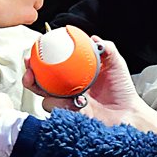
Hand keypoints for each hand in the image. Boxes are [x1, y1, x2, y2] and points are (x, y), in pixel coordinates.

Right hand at [27, 38, 156, 137]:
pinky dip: (59, 105)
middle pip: (40, 82)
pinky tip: (72, 102)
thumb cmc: (123, 90)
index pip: (53, 65)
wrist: (128, 114)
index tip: (35, 49)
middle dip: (29, 75)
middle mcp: (68, 89)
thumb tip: (94, 38)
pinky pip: (57, 111)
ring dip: (42, 90)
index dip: (40, 58)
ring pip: (44, 97)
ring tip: (50, 87)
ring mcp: (67, 104)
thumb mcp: (116, 63)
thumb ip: (106, 48)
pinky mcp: (68, 117)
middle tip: (29, 69)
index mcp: (75, 75)